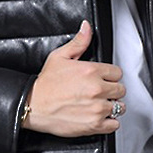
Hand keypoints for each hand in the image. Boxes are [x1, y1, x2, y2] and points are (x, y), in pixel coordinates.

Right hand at [23, 20, 124, 136]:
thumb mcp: (59, 56)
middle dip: (111, 90)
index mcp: (91, 71)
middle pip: (120, 89)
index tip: (102, 79)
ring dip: (111, 106)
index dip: (109, 76)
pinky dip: (109, 122)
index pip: (117, 73)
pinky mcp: (94, 124)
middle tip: (99, 92)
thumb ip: (78, 42)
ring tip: (98, 104)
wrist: (33, 106)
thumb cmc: (45, 84)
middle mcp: (97, 89)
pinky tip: (99, 116)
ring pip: (119, 106)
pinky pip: (114, 124)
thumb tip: (87, 27)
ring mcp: (97, 108)